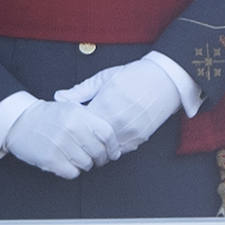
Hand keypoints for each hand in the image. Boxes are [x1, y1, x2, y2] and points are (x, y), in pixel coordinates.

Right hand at [5, 99, 120, 178]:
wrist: (19, 121)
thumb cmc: (47, 116)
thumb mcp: (70, 108)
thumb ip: (90, 120)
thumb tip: (111, 141)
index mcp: (78, 114)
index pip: (107, 134)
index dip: (113, 147)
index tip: (112, 153)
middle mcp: (71, 128)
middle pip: (98, 152)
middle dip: (100, 159)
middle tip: (95, 159)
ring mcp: (60, 144)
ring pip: (86, 164)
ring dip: (84, 165)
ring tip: (75, 158)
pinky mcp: (50, 159)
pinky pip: (72, 172)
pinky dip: (71, 171)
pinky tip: (65, 163)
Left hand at [55, 58, 181, 154]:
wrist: (165, 80)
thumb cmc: (134, 75)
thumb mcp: (104, 78)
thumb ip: (81, 90)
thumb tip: (59, 97)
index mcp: (106, 105)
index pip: (81, 125)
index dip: (73, 125)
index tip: (68, 123)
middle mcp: (118, 122)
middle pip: (91, 141)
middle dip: (82, 139)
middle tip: (76, 135)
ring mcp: (130, 132)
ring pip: (105, 149)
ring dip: (97, 146)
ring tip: (91, 138)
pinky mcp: (139, 138)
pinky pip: (120, 149)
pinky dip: (112, 146)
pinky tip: (107, 138)